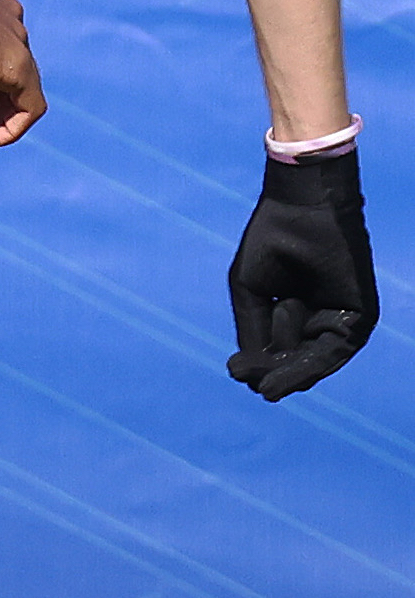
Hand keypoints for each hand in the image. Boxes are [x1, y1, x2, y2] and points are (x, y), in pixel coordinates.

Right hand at [229, 149, 375, 399]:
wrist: (302, 210)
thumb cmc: (270, 242)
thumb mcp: (251, 293)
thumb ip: (252, 331)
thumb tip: (243, 373)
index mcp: (293, 310)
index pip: (278, 350)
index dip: (259, 365)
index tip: (236, 371)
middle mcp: (318, 317)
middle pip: (296, 360)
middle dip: (273, 374)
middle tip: (251, 382)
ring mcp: (340, 317)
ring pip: (315, 361)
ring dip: (290, 374)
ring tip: (267, 387)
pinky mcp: (360, 316)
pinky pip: (336, 350)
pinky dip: (311, 364)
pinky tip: (285, 373)